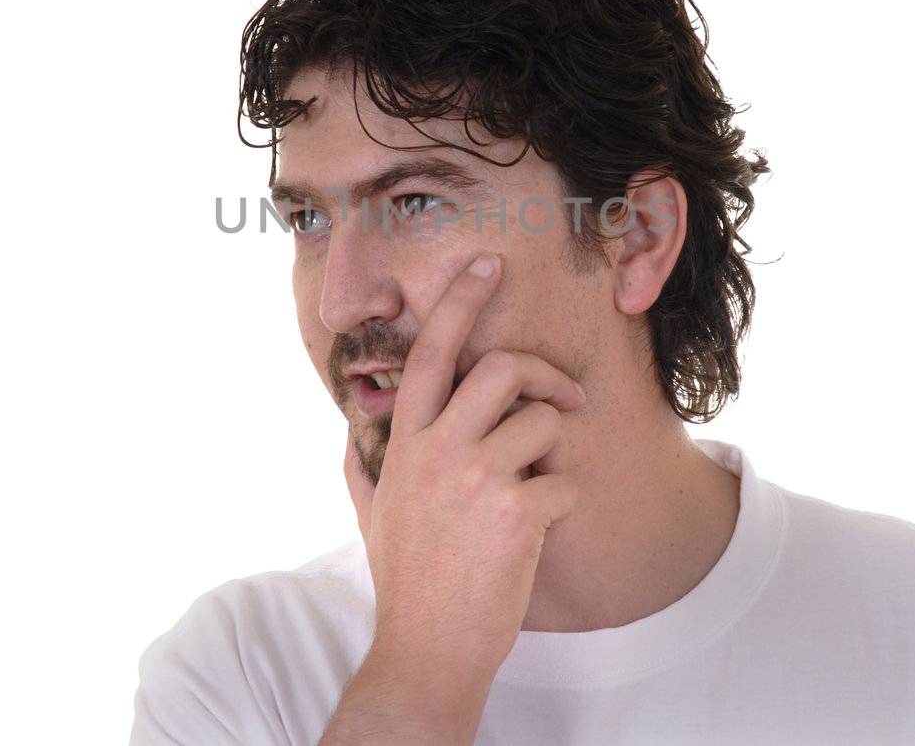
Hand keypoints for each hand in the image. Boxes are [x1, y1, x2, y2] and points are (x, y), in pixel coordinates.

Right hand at [341, 251, 586, 687]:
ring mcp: (476, 478)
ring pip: (543, 423)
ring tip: (538, 488)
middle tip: (567, 397)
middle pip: (502, 368)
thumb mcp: (370, 514)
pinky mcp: (516, 511)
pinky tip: (539, 534)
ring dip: (555, 453)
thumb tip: (348, 433)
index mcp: (405, 443)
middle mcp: (436, 450)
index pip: (433, 352)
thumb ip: (361, 465)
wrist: (426, 651)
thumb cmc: (407, 583)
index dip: (461, 301)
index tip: (488, 263)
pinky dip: (564, 505)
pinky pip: (566, 484)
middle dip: (545, 374)